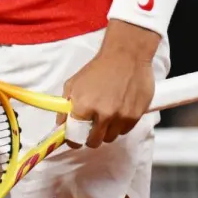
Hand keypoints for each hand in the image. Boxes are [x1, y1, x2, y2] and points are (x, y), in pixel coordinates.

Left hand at [60, 23, 158, 148]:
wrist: (126, 55)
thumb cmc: (99, 67)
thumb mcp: (73, 83)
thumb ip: (65, 105)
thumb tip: (61, 123)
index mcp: (84, 106)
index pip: (74, 136)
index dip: (73, 140)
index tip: (73, 139)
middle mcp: (103, 114)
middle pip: (94, 142)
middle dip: (90, 138)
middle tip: (90, 129)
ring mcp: (121, 116)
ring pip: (110, 138)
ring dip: (106, 131)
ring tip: (106, 117)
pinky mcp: (136, 116)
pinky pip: (124, 131)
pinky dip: (120, 126)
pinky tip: (118, 112)